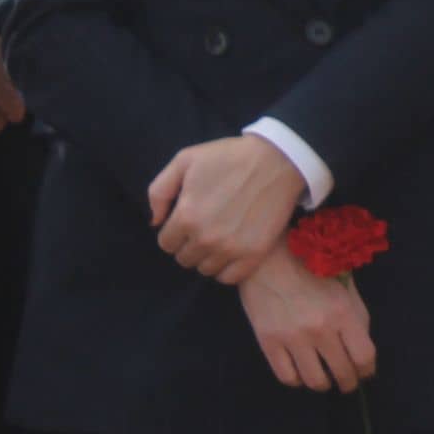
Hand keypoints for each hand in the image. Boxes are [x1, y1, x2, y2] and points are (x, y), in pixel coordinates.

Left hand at [149, 136, 307, 285]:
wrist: (278, 159)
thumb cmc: (230, 157)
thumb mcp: (185, 160)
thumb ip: (159, 191)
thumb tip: (155, 222)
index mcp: (186, 216)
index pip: (166, 243)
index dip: (174, 232)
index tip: (187, 221)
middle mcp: (206, 238)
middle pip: (184, 259)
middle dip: (189, 245)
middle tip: (205, 228)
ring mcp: (231, 248)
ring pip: (205, 269)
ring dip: (207, 257)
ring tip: (218, 239)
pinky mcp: (254, 253)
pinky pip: (229, 277)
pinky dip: (226, 269)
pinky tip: (231, 251)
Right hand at [236, 246, 376, 393]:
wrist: (267, 258)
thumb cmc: (310, 268)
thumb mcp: (344, 285)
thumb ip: (356, 316)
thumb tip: (362, 349)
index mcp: (343, 312)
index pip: (364, 356)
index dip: (368, 370)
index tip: (366, 373)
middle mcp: (319, 329)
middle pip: (342, 372)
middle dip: (349, 382)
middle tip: (347, 382)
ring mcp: (292, 338)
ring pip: (314, 381)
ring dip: (324, 384)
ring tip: (325, 379)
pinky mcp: (268, 343)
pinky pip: (287, 377)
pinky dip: (298, 380)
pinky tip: (301, 372)